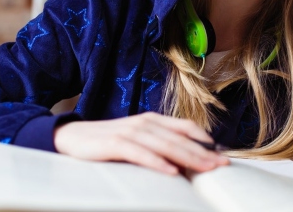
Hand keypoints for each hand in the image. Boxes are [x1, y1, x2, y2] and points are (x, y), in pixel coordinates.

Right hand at [53, 112, 229, 174]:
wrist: (70, 137)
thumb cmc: (106, 142)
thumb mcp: (136, 139)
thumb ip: (157, 144)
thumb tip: (183, 160)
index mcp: (151, 120)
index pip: (185, 127)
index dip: (205, 140)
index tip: (222, 153)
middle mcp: (144, 123)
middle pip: (179, 138)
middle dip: (203, 152)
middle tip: (222, 164)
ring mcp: (129, 131)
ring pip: (165, 145)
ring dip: (188, 157)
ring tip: (205, 168)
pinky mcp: (115, 143)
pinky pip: (141, 154)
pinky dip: (158, 163)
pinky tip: (172, 172)